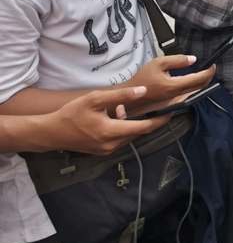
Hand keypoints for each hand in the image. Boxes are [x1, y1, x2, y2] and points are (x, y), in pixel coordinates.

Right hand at [45, 87, 168, 154]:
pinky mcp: (102, 151)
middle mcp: (111, 145)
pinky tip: (114, 114)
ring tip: (122, 106)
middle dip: (149, 119)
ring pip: (129, 135)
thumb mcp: (95, 99)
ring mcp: (107, 150)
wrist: (50, 133)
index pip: (144, 127)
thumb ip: (120, 96)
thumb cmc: (71, 114)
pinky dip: (123, 127)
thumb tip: (144, 91)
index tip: (172, 110)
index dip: (160, 119)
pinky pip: (120, 138)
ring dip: (133, 122)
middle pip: (139, 132)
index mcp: (111, 132)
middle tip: (157, 105)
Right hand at [126, 54, 214, 108]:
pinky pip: (189, 94)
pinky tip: (194, 79)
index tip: (212, 64)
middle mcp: (177, 94)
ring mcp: (175, 99)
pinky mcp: (173, 100)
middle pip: (200, 87)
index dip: (208, 72)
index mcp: (174, 85)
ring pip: (195, 91)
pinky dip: (195, 86)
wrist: (130, 95)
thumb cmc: (142, 78)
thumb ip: (177, 60)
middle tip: (210, 66)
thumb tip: (193, 59)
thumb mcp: (158, 63)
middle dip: (208, 77)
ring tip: (204, 71)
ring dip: (202, 82)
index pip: (198, 79)